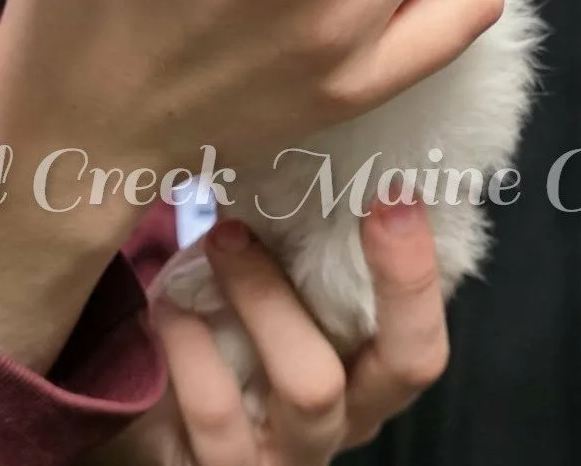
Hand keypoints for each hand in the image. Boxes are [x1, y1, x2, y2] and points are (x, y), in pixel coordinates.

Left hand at [93, 199, 448, 464]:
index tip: (395, 192)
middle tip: (344, 200)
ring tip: (220, 238)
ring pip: (313, 385)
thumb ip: (305, 252)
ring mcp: (285, 459)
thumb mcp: (279, 300)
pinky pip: (218, 413)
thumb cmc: (230, 335)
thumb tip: (314, 147)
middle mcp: (345, 425)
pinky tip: (169, 304)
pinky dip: (193, 345)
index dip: (418, 271)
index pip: (424, 342)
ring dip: (266, 295)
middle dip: (379, 277)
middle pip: (402, 367)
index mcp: (369, 379)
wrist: (156, 423)